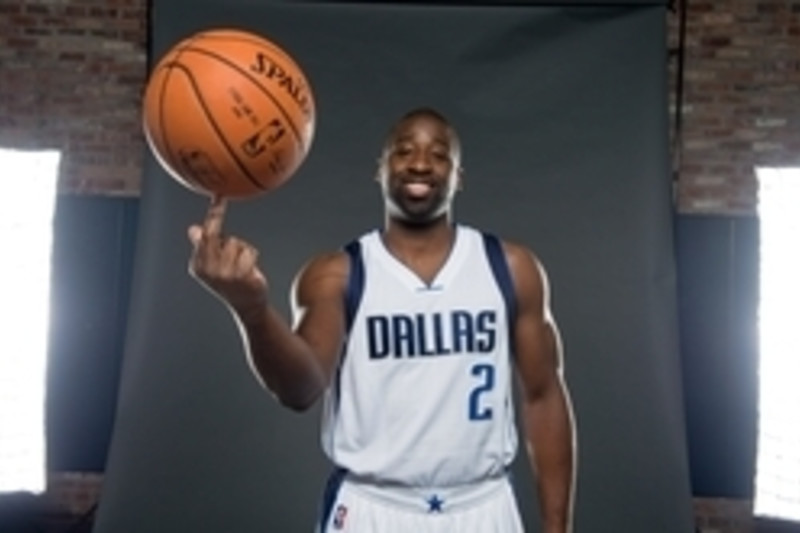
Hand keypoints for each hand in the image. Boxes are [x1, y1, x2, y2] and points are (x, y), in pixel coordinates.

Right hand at [188, 196, 267, 317]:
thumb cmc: (231, 283)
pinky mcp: (242, 277)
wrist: (248, 307)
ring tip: (243, 268)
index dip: (214, 215)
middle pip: (221, 237)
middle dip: (230, 243)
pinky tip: (251, 272)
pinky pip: (249, 252)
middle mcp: (208, 270)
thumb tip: (193, 229)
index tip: (220, 195)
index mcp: (197, 265)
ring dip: (243, 251)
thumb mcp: (213, 265)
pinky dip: (252, 258)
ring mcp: (224, 274)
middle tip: (236, 254)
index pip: (205, 234)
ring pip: (237, 243)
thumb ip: (204, 247)